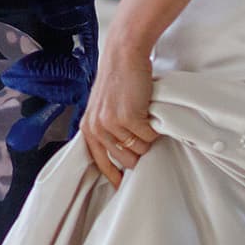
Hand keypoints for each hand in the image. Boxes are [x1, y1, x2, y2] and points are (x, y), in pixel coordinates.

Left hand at [79, 36, 158, 189]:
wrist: (123, 56)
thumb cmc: (118, 81)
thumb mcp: (103, 107)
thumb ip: (106, 129)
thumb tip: (122, 154)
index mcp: (88, 128)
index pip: (100, 163)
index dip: (114, 177)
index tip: (123, 188)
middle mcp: (96, 128)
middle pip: (125, 160)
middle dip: (139, 152)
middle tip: (145, 137)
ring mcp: (112, 123)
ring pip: (140, 149)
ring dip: (148, 138)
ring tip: (145, 119)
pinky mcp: (128, 117)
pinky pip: (150, 136)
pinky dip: (155, 128)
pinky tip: (151, 113)